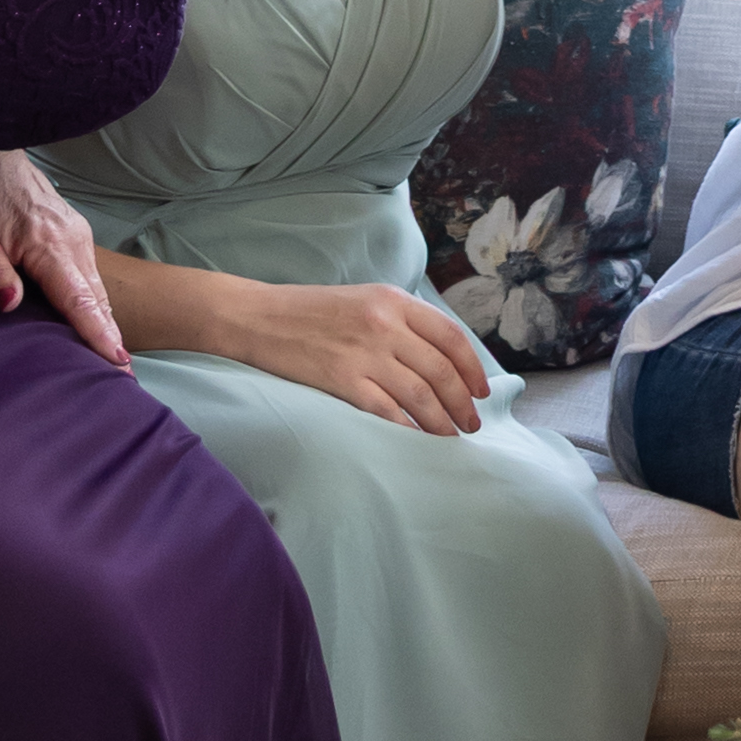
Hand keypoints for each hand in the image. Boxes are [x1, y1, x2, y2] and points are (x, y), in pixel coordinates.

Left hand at [0, 150, 125, 358]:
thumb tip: (9, 303)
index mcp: (49, 246)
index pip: (79, 299)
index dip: (98, 333)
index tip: (118, 361)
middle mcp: (74, 242)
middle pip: (98, 300)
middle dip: (111, 338)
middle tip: (124, 378)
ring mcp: (80, 238)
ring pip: (98, 290)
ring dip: (106, 323)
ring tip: (116, 360)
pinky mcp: (78, 238)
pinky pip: (91, 279)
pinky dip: (97, 306)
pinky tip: (98, 326)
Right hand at [229, 279, 497, 434]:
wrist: (258, 317)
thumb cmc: (311, 311)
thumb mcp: (365, 300)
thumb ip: (401, 321)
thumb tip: (440, 357)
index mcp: (394, 301)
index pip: (451, 337)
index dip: (473, 369)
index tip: (481, 392)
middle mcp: (384, 324)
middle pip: (441, 370)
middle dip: (462, 403)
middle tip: (471, 424)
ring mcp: (363, 352)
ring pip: (420, 394)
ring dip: (441, 421)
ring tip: (451, 438)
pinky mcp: (341, 378)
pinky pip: (386, 409)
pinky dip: (406, 428)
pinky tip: (416, 440)